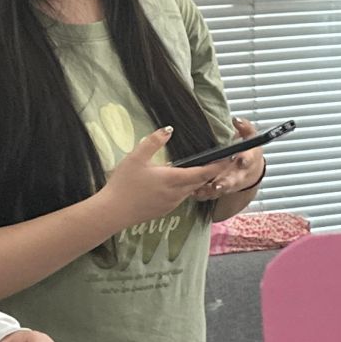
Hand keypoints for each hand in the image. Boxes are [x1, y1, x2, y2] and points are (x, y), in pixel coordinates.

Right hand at [96, 127, 220, 228]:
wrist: (112, 212)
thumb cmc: (123, 184)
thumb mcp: (136, 158)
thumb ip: (153, 142)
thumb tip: (169, 129)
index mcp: (173, 179)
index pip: (203, 173)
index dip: (217, 166)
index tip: (228, 159)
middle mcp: (177, 194)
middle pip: (200, 182)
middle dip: (210, 173)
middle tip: (217, 162)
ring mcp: (171, 204)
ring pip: (190, 191)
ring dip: (196, 181)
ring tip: (198, 170)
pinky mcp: (164, 211)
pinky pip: (181, 198)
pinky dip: (184, 189)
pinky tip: (175, 183)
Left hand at [193, 118, 266, 204]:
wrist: (251, 171)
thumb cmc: (248, 152)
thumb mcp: (250, 138)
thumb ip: (245, 127)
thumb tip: (236, 119)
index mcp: (248, 160)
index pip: (248, 159)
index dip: (245, 159)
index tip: (241, 159)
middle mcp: (239, 174)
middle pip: (234, 180)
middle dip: (225, 183)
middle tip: (217, 184)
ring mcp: (230, 184)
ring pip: (221, 190)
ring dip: (210, 191)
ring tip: (199, 190)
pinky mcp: (221, 190)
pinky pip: (211, 195)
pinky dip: (202, 195)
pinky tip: (193, 192)